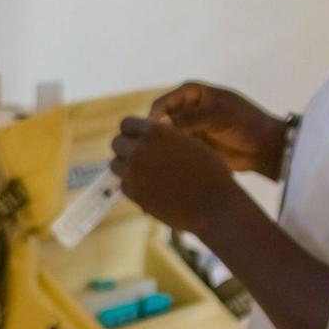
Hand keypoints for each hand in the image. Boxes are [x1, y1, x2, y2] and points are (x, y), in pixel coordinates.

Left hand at [110, 116, 235, 232]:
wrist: (214, 205)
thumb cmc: (209, 172)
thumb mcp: (189, 142)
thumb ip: (166, 134)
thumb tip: (149, 128)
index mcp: (155, 131)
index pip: (126, 124)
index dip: (132, 132)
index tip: (139, 139)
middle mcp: (140, 149)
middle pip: (116, 143)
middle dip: (126, 148)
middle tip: (140, 158)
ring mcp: (134, 173)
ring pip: (115, 165)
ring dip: (126, 167)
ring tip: (144, 173)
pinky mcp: (135, 194)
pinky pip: (123, 186)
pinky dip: (132, 187)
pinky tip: (149, 189)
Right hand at [149, 82, 288, 179]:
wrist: (267, 149)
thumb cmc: (246, 124)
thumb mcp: (218, 116)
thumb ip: (189, 118)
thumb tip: (160, 125)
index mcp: (189, 93)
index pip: (160, 106)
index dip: (153, 122)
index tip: (153, 140)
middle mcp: (185, 109)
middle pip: (158, 124)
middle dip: (154, 140)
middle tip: (150, 158)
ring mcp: (188, 130)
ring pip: (164, 141)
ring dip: (161, 153)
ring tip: (157, 168)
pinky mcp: (192, 148)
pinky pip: (174, 153)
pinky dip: (170, 162)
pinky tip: (166, 174)